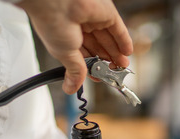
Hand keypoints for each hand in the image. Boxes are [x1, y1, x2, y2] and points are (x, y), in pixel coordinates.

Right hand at [16, 0, 132, 93]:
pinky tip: (127, 52)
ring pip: (109, 39)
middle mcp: (80, 26)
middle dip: (106, 61)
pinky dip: (124, 41)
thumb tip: (71, 88)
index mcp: (66, 36)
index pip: (84, 55)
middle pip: (98, 47)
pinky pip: (118, 29)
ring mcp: (94, 19)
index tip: (99, 77)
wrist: (56, 3)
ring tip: (122, 68)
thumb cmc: (52, 23)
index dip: (93, 67)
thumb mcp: (64, 54)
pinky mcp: (106, 13)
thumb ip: (74, 71)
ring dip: (116, 54)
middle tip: (114, 74)